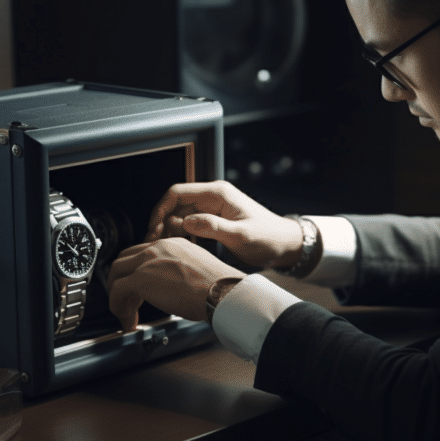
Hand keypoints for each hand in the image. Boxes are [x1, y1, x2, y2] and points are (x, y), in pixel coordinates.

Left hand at [107, 237, 245, 331]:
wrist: (221, 290)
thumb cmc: (218, 286)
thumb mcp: (199, 270)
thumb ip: (183, 273)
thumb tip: (178, 288)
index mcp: (173, 245)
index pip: (144, 253)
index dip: (137, 272)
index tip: (140, 289)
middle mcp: (158, 248)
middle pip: (125, 260)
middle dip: (123, 281)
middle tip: (130, 301)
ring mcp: (147, 261)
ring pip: (116, 273)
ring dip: (119, 295)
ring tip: (127, 313)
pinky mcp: (140, 278)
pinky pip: (116, 290)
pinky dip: (117, 306)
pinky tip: (126, 318)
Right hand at [145, 180, 302, 267]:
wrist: (285, 244)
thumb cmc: (268, 238)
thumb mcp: (240, 235)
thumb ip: (213, 227)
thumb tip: (185, 223)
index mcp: (217, 193)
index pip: (177, 192)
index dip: (160, 209)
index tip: (153, 228)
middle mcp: (213, 197)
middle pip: (176, 204)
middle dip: (161, 222)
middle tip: (153, 243)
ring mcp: (213, 209)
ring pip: (180, 215)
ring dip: (169, 229)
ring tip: (162, 248)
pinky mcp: (215, 221)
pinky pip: (190, 224)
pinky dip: (181, 235)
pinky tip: (178, 248)